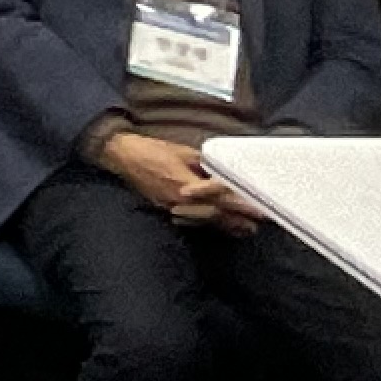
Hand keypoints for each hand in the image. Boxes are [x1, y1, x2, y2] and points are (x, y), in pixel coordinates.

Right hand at [100, 130, 249, 220]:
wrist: (122, 156)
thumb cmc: (151, 150)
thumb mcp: (182, 151)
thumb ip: (204, 163)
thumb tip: (221, 170)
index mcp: (187, 185)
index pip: (220, 198)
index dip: (240, 205)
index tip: (258, 209)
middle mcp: (182, 201)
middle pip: (215, 214)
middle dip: (237, 220)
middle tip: (258, 225)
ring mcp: (173, 207)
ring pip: (205, 220)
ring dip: (225, 226)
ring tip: (244, 230)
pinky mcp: (166, 208)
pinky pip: (191, 219)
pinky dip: (207, 223)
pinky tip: (217, 226)